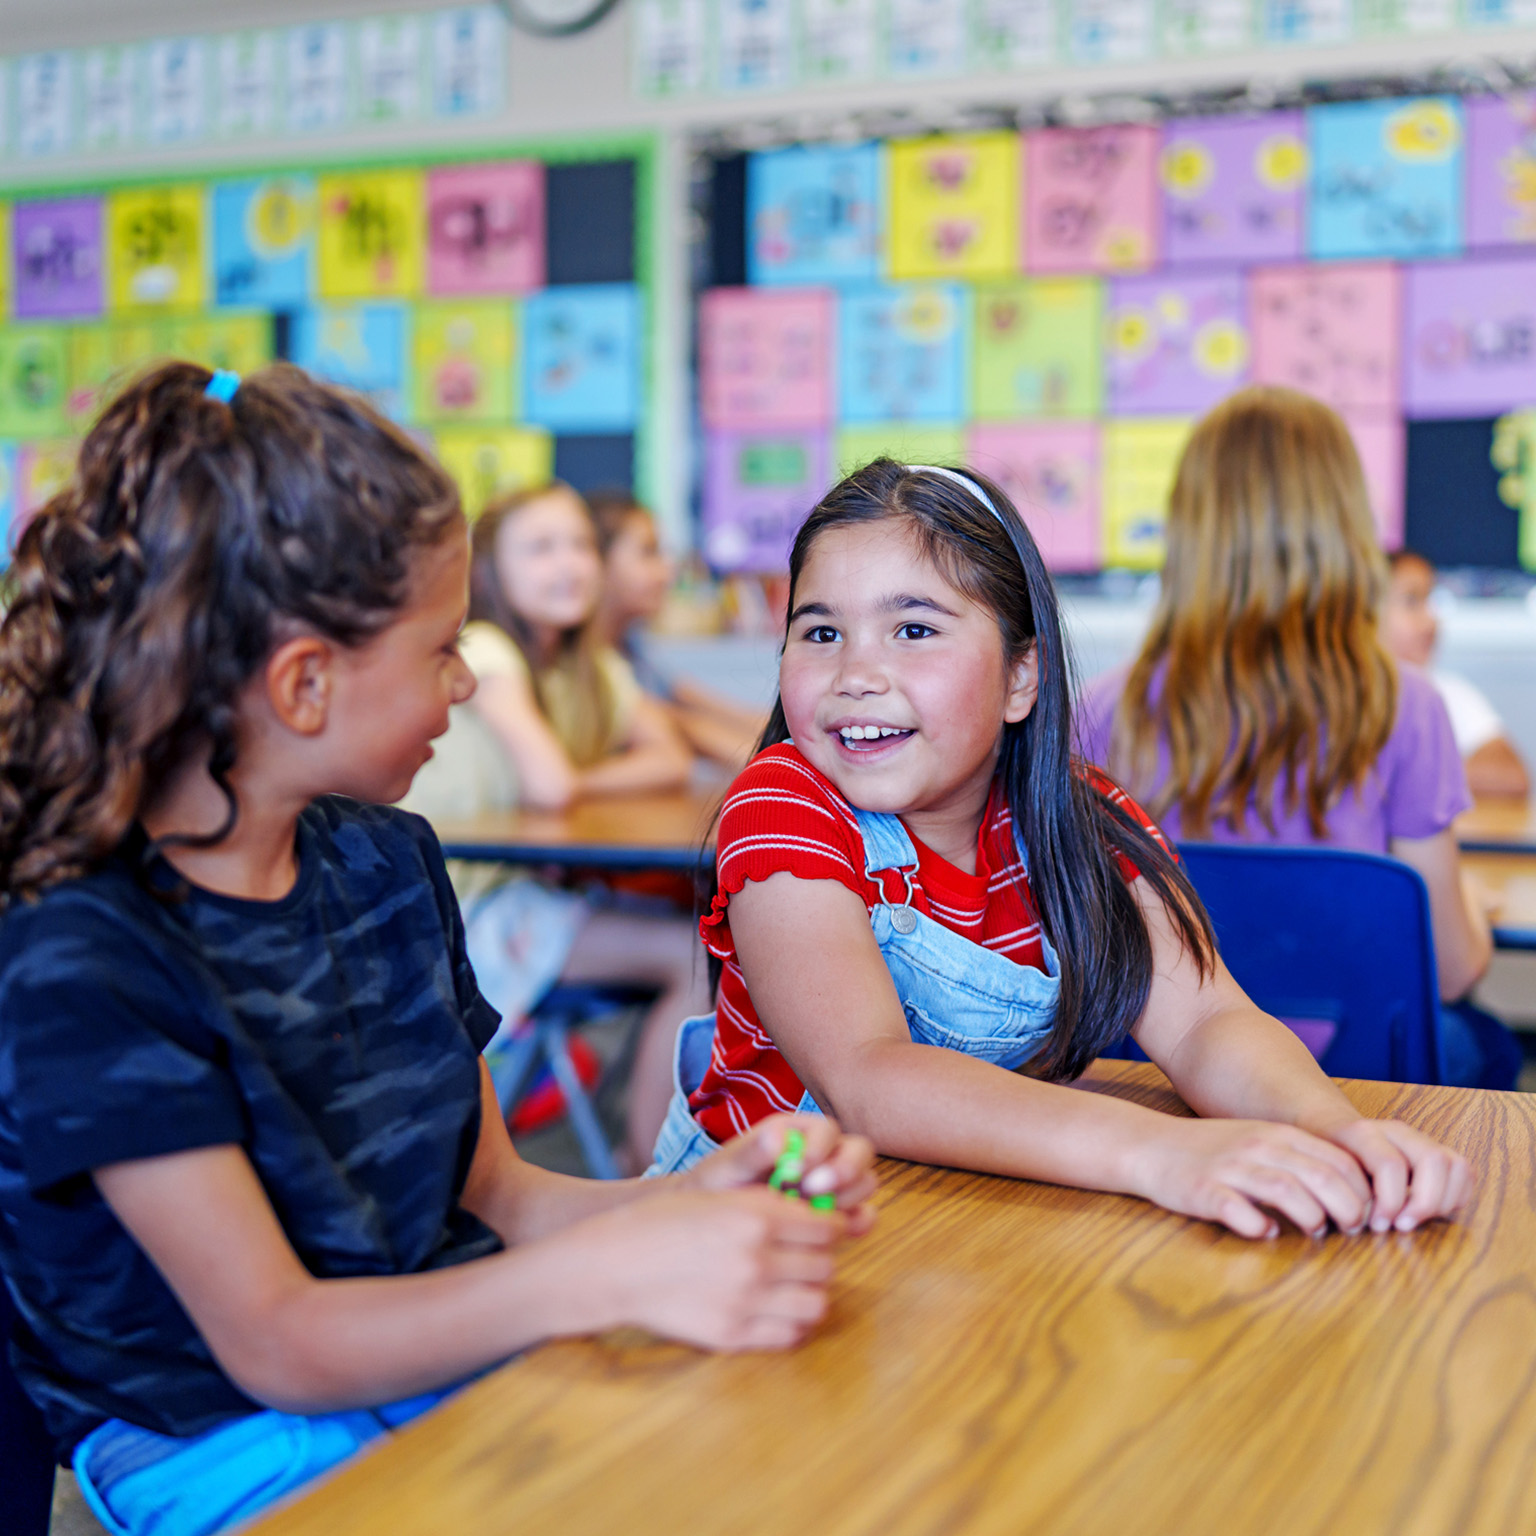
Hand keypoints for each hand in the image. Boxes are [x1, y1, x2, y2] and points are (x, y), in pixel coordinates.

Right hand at [579, 1187, 851, 1350]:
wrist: (617, 1264)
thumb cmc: (664, 1221)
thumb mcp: (719, 1195)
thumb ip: (768, 1204)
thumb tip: (814, 1215)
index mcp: (757, 1216)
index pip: (826, 1227)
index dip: (828, 1227)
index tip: (820, 1230)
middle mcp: (758, 1259)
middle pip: (825, 1265)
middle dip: (818, 1259)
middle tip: (801, 1257)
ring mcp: (747, 1301)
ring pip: (816, 1304)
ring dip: (809, 1293)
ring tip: (790, 1286)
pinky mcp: (733, 1335)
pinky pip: (789, 1335)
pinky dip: (789, 1324)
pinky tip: (772, 1311)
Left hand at [688, 1113, 877, 1234]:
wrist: (711, 1225)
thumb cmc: (717, 1188)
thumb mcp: (726, 1170)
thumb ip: (752, 1153)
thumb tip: (779, 1137)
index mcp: (797, 1132)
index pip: (827, 1130)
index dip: (821, 1148)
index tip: (799, 1171)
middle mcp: (822, 1153)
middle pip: (858, 1151)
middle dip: (845, 1171)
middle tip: (814, 1192)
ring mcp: (833, 1183)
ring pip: (864, 1181)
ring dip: (849, 1197)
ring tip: (815, 1214)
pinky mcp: (837, 1213)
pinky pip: (862, 1213)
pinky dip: (857, 1221)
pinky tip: (839, 1232)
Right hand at [1134, 1117, 1376, 1239]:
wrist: (1149, 1146)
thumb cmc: (1210, 1151)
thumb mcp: (1258, 1142)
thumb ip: (1297, 1160)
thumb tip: (1344, 1194)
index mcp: (1277, 1134)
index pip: (1339, 1161)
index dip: (1362, 1192)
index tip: (1364, 1214)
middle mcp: (1258, 1146)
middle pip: (1323, 1177)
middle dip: (1348, 1210)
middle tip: (1349, 1230)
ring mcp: (1231, 1168)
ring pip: (1289, 1192)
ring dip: (1312, 1219)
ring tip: (1314, 1232)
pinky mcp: (1205, 1190)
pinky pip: (1241, 1212)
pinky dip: (1260, 1227)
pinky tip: (1264, 1231)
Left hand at [1323, 1118, 1472, 1232]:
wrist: (1328, 1127)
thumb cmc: (1325, 1158)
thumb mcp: (1323, 1171)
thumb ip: (1343, 1191)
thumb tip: (1366, 1222)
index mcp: (1363, 1133)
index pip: (1391, 1164)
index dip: (1390, 1201)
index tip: (1378, 1226)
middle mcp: (1396, 1130)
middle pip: (1434, 1160)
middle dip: (1424, 1202)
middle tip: (1402, 1226)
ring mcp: (1418, 1137)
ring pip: (1454, 1164)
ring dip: (1442, 1201)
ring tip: (1416, 1219)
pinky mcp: (1434, 1149)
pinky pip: (1463, 1170)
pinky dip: (1456, 1195)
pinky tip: (1432, 1212)